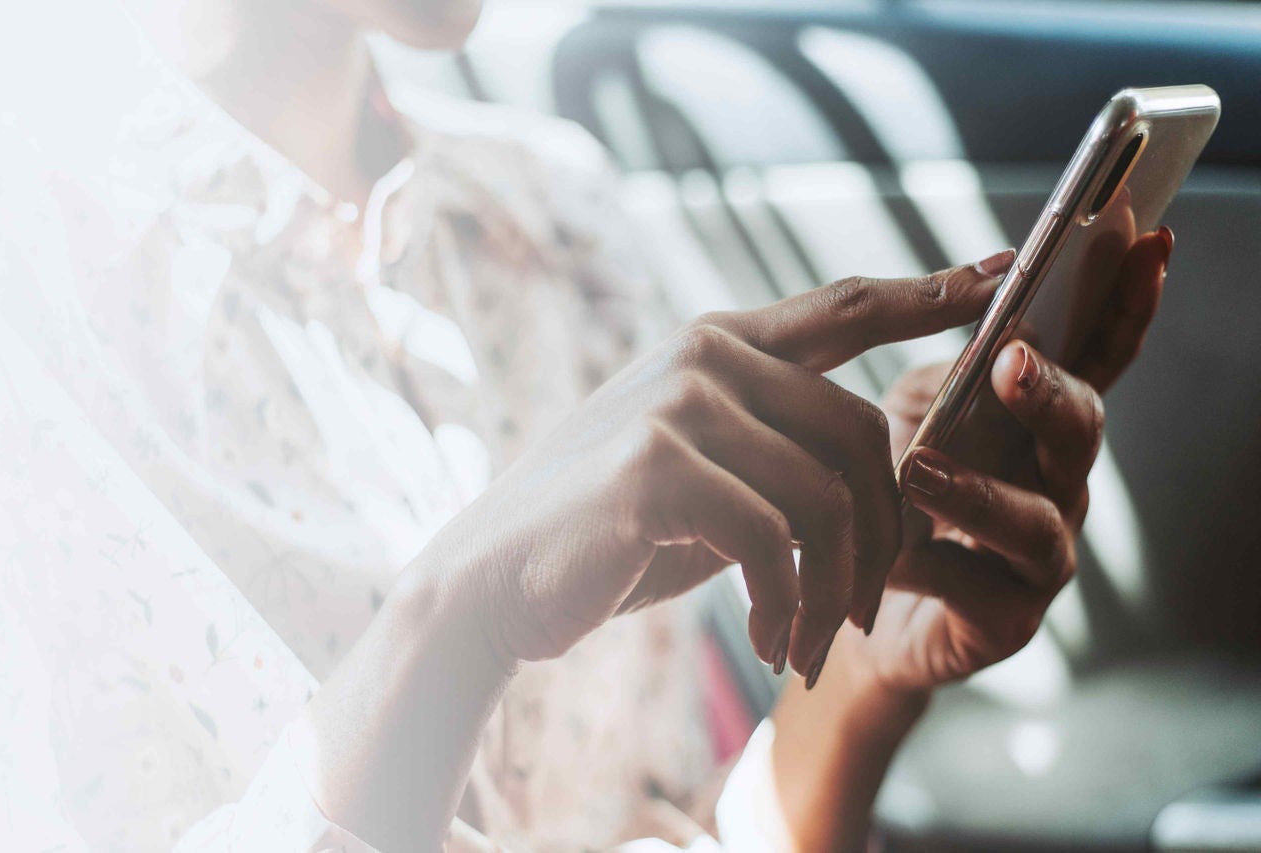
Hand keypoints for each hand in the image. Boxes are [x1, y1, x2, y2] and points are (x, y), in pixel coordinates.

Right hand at [416, 256, 1014, 680]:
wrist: (493, 580)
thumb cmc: (607, 534)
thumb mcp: (703, 477)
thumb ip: (774, 451)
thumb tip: (881, 474)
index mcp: (716, 345)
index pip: (842, 307)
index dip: (926, 292)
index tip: (1000, 273)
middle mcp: (702, 355)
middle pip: (863, 431)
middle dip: (885, 537)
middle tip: (863, 614)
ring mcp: (677, 403)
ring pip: (828, 496)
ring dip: (834, 593)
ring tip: (807, 647)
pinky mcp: (654, 466)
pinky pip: (774, 540)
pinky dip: (787, 607)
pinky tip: (768, 645)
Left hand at [849, 226, 1171, 692]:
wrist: (852, 597)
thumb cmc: (890, 491)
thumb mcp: (910, 413)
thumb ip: (949, 372)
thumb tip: (988, 312)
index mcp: (1040, 420)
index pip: (1097, 355)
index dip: (1127, 303)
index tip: (1149, 242)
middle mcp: (1057, 481)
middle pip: (1081, 430)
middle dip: (1052, 392)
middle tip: (1011, 361)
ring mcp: (1043, 554)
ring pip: (1035, 520)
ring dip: (980, 492)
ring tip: (916, 469)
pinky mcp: (1009, 617)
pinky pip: (978, 589)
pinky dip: (927, 566)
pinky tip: (887, 559)